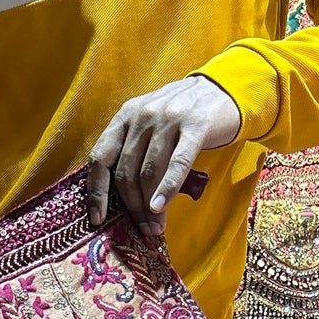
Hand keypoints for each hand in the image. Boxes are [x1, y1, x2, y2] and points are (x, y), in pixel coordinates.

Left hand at [88, 76, 241, 236]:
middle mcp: (143, 115)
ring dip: (150, 206)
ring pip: (149, 172)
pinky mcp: (195, 125)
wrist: (222, 88)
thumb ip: (131, 149)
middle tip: (143, 229)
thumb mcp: (148, 123)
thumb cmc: (180, 115)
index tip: (97, 219)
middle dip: (132, 207)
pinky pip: (177, 163)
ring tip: (156, 227)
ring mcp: (168, 118)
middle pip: (127, 172)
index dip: (96, 192)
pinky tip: (160, 207)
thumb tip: (119, 200)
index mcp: (125, 116)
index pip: (100, 158)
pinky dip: (167, 188)